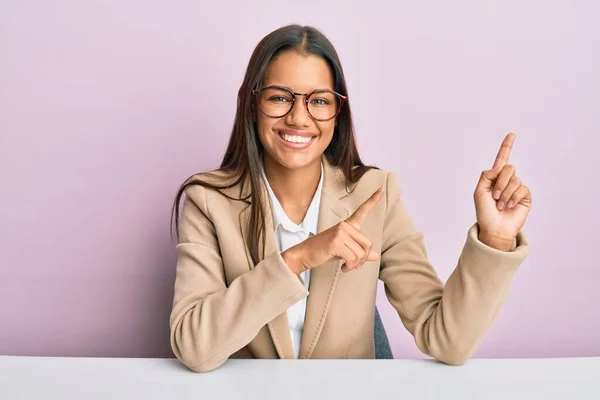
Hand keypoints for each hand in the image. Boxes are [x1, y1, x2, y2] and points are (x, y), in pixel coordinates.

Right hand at [282, 187, 384, 274]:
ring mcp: (340, 232)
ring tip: (347, 266)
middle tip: (354, 265)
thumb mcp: (344, 250)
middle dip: (363, 258)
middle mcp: (345, 225)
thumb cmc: (323, 251)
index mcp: (347, 225)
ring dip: (355, 264)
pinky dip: (350, 266)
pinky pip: (353, 258)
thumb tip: (375, 256)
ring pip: (361, 253)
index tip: (382, 188)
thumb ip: (360, 252)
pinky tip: (343, 267)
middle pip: (368, 244)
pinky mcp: (336, 242)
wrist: (304, 254)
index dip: (373, 199)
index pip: (362, 210)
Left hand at [474, 133, 531, 250]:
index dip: (506, 147)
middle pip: (508, 168)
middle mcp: (507, 180)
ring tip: (500, 205)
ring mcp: (517, 188)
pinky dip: (512, 198)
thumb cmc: (484, 212)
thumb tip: (498, 168)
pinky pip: (521, 188)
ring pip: (514, 179)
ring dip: (505, 194)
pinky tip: (508, 207)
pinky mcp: (525, 196)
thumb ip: (486, 176)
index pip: (501, 159)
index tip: (511, 134)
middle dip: (500, 183)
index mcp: (494, 178)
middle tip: (495, 197)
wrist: (494, 229)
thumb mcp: (479, 192)